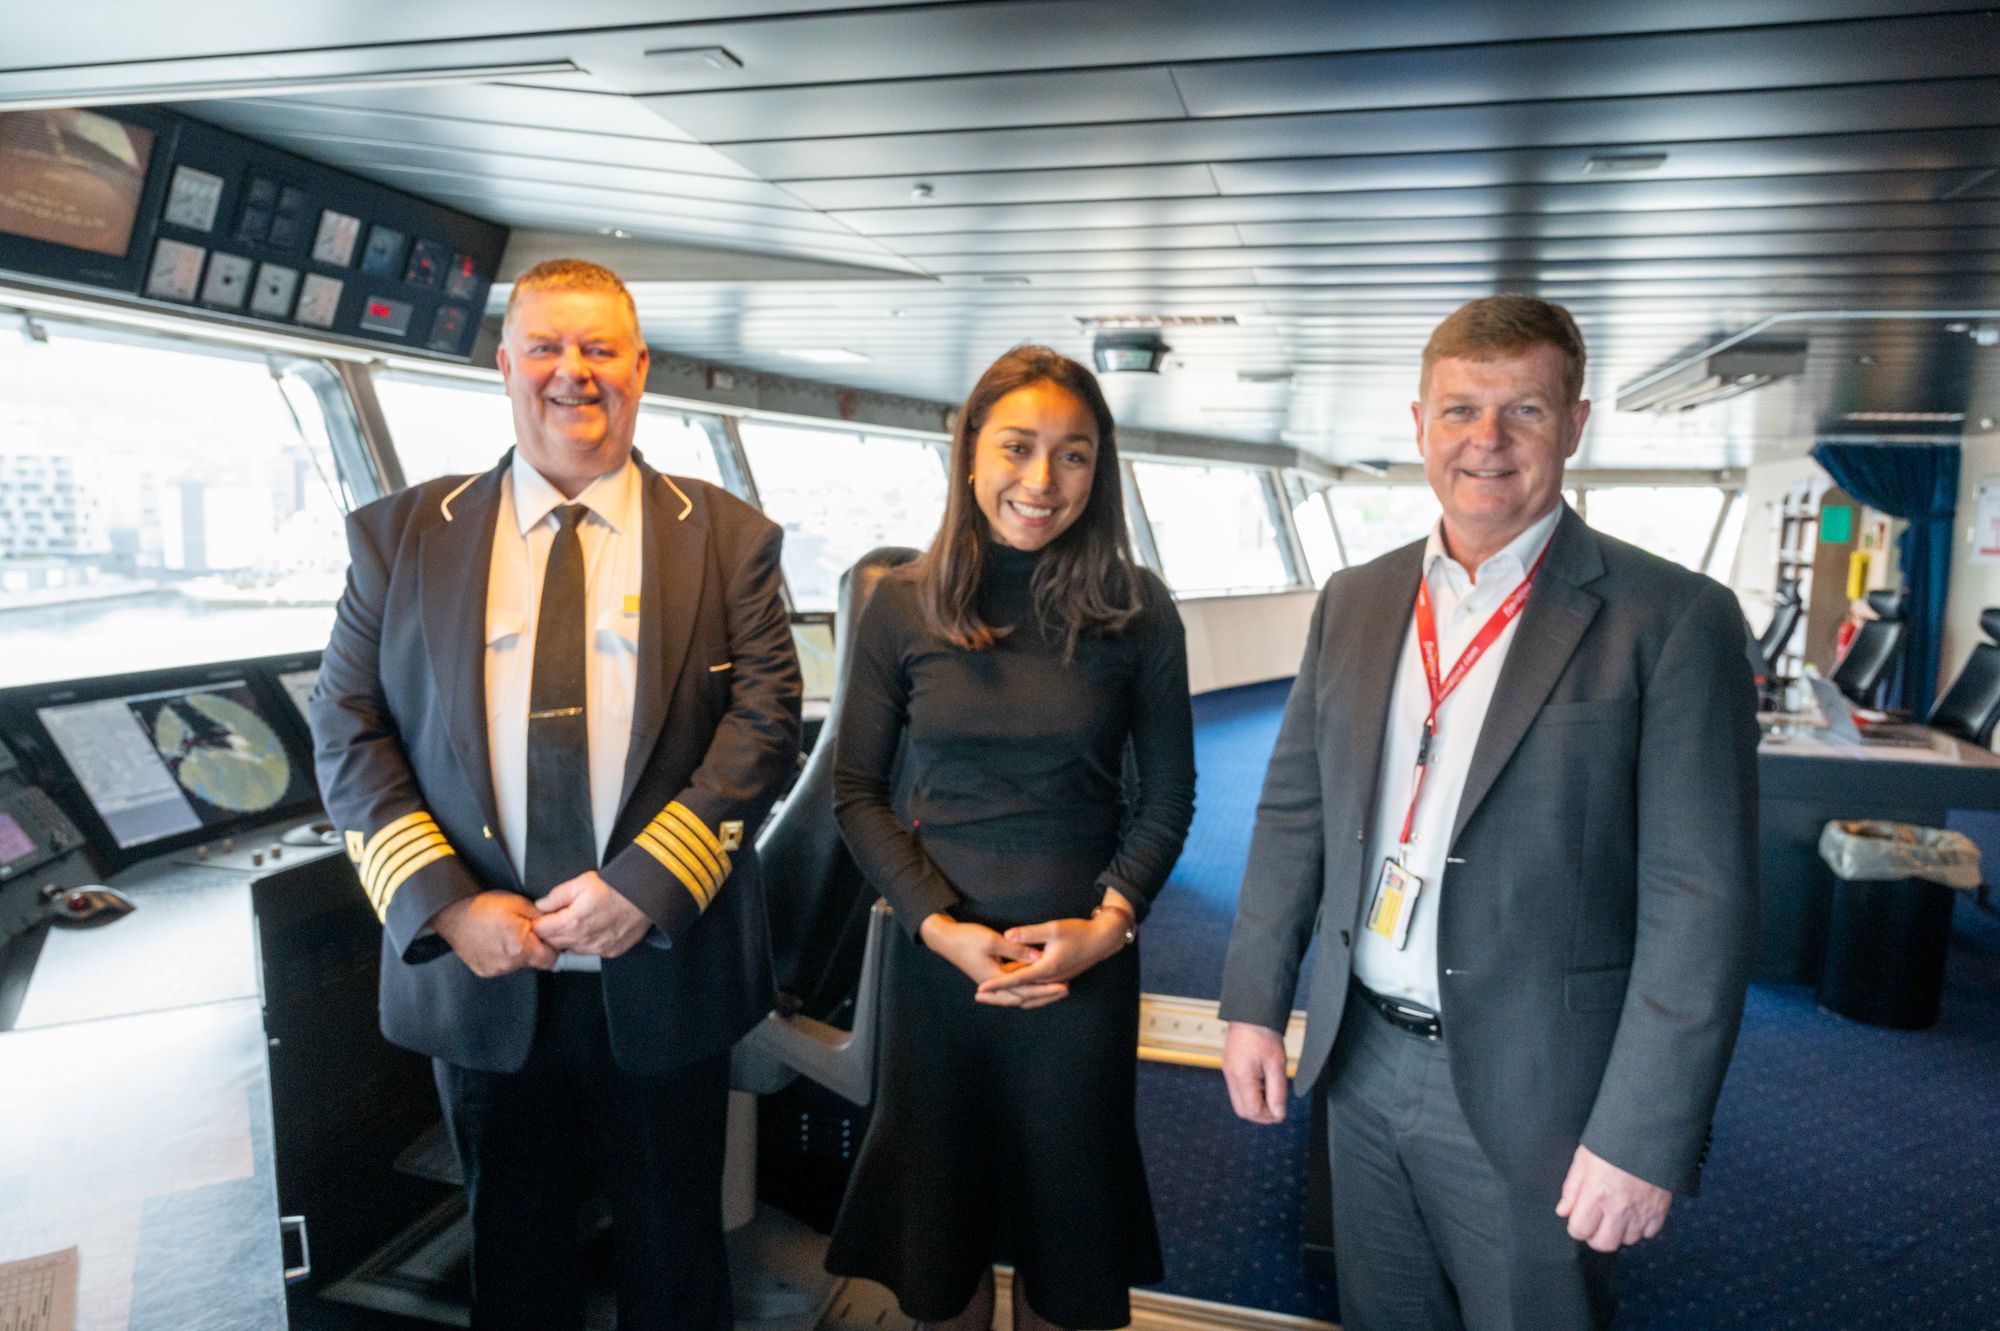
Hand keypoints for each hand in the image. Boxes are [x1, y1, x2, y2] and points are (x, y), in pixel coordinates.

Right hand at [431, 891, 557, 976]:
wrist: (453, 913)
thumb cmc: (482, 907)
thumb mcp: (518, 903)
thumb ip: (540, 917)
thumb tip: (554, 924)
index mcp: (520, 946)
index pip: (551, 959)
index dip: (552, 948)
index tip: (547, 940)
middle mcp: (508, 962)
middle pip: (535, 962)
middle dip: (534, 948)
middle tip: (523, 932)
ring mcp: (496, 968)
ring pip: (519, 965)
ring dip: (518, 953)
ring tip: (505, 935)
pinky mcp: (485, 971)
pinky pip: (503, 966)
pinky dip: (503, 956)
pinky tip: (495, 942)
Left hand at [533, 871, 652, 958]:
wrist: (644, 896)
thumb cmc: (617, 888)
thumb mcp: (581, 882)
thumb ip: (557, 895)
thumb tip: (542, 905)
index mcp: (572, 922)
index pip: (541, 931)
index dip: (540, 921)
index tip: (543, 916)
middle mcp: (583, 940)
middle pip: (553, 943)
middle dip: (552, 931)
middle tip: (559, 917)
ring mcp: (597, 948)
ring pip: (570, 949)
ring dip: (569, 938)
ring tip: (579, 921)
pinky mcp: (610, 952)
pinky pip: (589, 952)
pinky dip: (586, 943)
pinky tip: (593, 928)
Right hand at [918, 913, 1067, 1008]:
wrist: (945, 939)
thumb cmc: (967, 938)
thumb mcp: (993, 940)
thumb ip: (1016, 949)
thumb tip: (1038, 957)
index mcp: (995, 978)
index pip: (1025, 990)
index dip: (1046, 989)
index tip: (1063, 986)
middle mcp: (994, 985)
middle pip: (1024, 998)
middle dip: (1045, 995)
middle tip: (1065, 990)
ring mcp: (992, 982)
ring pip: (1018, 995)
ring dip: (1036, 994)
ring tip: (1055, 990)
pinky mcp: (991, 976)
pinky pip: (1012, 988)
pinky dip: (1026, 988)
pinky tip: (1036, 984)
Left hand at [975, 902, 1132, 1001]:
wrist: (1102, 940)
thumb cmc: (1079, 932)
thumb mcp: (1053, 928)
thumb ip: (1029, 933)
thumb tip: (1008, 934)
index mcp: (1046, 969)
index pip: (1016, 980)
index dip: (997, 984)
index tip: (980, 989)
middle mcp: (1049, 979)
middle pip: (1020, 993)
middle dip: (998, 995)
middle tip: (978, 996)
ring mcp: (1054, 981)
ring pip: (1028, 995)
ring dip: (1009, 996)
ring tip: (991, 996)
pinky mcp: (1057, 979)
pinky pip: (1036, 992)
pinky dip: (1023, 994)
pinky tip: (1015, 990)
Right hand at [1221, 1022, 1289, 1123]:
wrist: (1252, 1013)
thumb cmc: (1264, 1034)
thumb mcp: (1277, 1064)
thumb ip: (1278, 1092)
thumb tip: (1278, 1114)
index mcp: (1242, 1076)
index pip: (1252, 1110)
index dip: (1268, 1116)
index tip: (1281, 1112)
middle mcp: (1231, 1076)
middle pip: (1242, 1110)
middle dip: (1260, 1114)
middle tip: (1276, 1109)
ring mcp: (1228, 1071)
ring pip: (1239, 1101)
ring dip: (1255, 1104)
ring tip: (1271, 1095)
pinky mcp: (1229, 1066)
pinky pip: (1237, 1089)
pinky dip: (1250, 1094)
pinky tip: (1263, 1086)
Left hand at [1556, 1144, 1671, 1251]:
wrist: (1649, 1132)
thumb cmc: (1613, 1141)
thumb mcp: (1583, 1159)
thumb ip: (1571, 1188)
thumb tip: (1563, 1211)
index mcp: (1596, 1195)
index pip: (1580, 1231)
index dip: (1576, 1226)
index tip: (1579, 1217)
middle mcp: (1619, 1208)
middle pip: (1604, 1244)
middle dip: (1596, 1236)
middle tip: (1596, 1222)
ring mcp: (1642, 1212)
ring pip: (1628, 1241)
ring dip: (1620, 1231)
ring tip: (1617, 1213)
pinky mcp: (1660, 1210)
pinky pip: (1649, 1233)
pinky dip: (1642, 1227)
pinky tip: (1635, 1212)